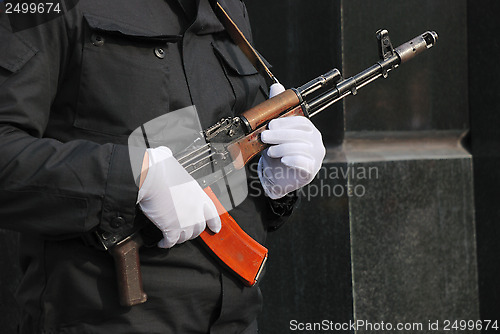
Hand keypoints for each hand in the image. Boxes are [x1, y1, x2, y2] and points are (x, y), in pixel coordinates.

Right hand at [137, 146, 220, 247]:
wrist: (151, 177)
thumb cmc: (159, 168)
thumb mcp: (170, 161)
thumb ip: (170, 159)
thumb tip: (164, 153)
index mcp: (198, 194)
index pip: (212, 212)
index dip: (214, 222)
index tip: (215, 228)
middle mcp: (195, 208)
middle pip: (198, 228)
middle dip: (191, 232)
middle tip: (183, 232)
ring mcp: (185, 220)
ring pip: (185, 237)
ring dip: (178, 238)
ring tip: (171, 238)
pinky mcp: (172, 228)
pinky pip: (171, 241)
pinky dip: (166, 244)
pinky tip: (162, 242)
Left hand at [258, 83, 324, 198]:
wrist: (277, 176)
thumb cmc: (278, 153)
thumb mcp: (276, 131)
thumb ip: (278, 110)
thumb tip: (277, 87)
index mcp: (309, 130)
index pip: (302, 122)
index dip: (286, 123)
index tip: (270, 125)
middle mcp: (315, 142)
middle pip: (302, 134)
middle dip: (280, 134)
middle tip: (265, 137)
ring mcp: (315, 157)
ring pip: (301, 147)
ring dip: (282, 148)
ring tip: (270, 151)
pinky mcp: (311, 170)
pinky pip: (304, 163)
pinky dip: (292, 160)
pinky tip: (283, 160)